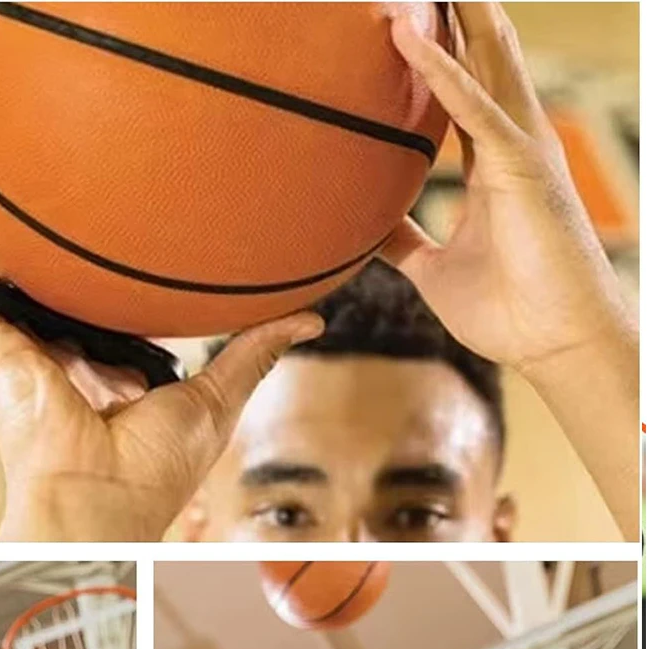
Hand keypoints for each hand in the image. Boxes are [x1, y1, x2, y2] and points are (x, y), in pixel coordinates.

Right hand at [0, 200, 323, 540]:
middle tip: (56, 205)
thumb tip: (310, 318)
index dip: (121, 292)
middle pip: (57, 298)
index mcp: (114, 378)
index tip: (131, 251)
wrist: (95, 498)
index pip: (114, 321)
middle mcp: (67, 364)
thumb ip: (252, 352)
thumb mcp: (216, 400)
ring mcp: (28, 356)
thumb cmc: (153, 469)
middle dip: (53, 259)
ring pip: (7, 286)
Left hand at [381, 3, 635, 374]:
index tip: (405, 5)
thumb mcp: (433, 268)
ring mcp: (519, 150)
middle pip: (480, 54)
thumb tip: (367, 229)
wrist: (551, 344)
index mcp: (491, 161)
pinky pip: (475, 111)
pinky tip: (412, 35)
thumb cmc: (504, 307)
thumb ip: (404, 240)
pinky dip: (443, 73)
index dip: (438, 41)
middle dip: (454, 5)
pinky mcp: (522, 169)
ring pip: (485, 59)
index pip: (461, 84)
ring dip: (453, 11)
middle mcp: (509, 142)